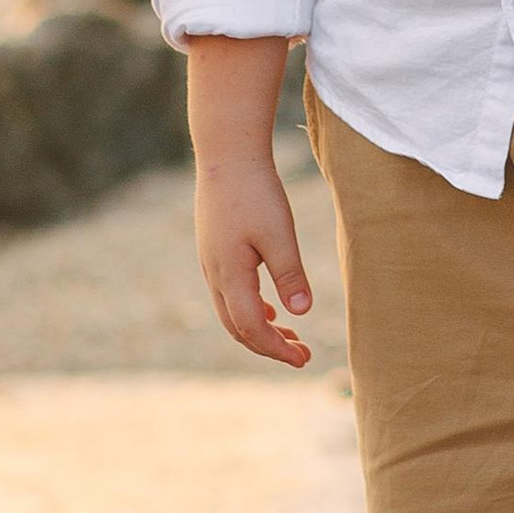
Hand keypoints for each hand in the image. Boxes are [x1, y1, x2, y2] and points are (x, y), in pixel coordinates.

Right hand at [194, 157, 313, 368]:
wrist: (226, 153)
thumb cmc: (255, 191)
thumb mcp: (279, 234)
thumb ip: (289, 275)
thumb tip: (302, 314)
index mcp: (229, 275)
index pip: (252, 328)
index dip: (277, 349)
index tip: (303, 359)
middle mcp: (214, 274)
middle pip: (238, 327)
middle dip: (269, 345)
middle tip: (302, 355)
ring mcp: (210, 262)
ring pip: (232, 311)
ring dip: (260, 328)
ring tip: (290, 336)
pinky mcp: (214, 249)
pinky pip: (229, 293)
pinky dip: (250, 308)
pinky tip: (271, 306)